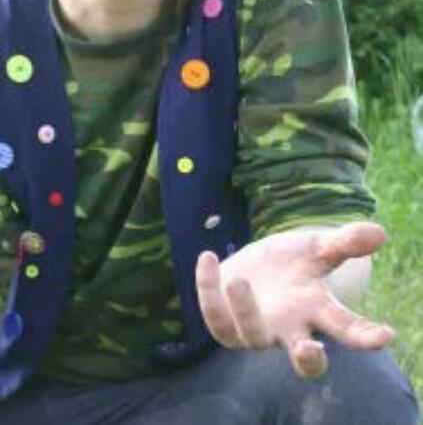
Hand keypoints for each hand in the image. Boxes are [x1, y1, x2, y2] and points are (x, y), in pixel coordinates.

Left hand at [195, 222, 394, 378]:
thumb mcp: (315, 247)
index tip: (385, 334)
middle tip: (309, 350)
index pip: (346, 330)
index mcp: (317, 311)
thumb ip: (343, 243)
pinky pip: (214, 316)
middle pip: (305, 361)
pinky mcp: (225, 324)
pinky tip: (208, 257)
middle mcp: (289, 330)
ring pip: (253, 337)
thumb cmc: (292, 261)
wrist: (255, 266)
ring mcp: (256, 331)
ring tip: (239, 280)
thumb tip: (379, 232)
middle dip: (308, 360)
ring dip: (246, 312)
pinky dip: (208, 289)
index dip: (365, 336)